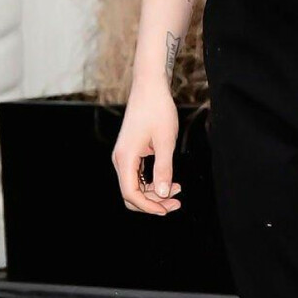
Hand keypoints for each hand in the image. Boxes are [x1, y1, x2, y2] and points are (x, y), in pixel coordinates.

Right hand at [112, 85, 182, 215]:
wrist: (150, 88)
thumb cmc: (158, 110)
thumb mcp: (166, 141)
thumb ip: (164, 169)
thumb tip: (164, 194)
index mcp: (125, 157)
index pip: (130, 193)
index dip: (148, 206)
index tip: (167, 209)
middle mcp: (120, 159)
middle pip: (130, 194)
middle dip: (152, 203)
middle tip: (176, 203)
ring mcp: (124, 156)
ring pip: (134, 186)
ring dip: (154, 193)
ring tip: (177, 191)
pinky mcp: (130, 153)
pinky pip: (137, 176)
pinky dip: (152, 183)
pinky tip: (169, 182)